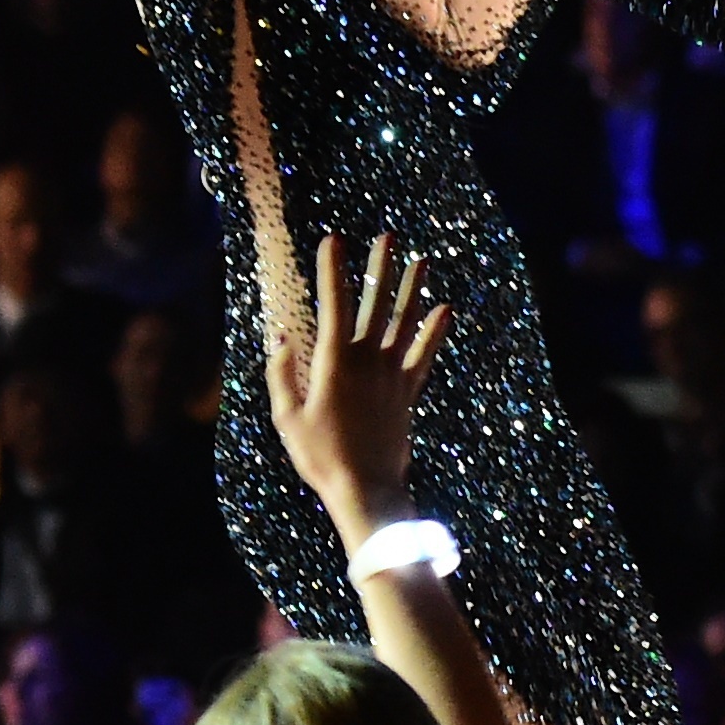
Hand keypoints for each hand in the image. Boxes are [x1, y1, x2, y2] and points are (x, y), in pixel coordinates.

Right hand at [266, 232, 449, 547]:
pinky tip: (445, 309)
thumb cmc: (320, 456)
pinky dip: (435, 332)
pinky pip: (424, 355)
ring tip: (421, 260)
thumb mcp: (286, 417)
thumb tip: (280, 337)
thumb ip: (281, 374)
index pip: (334, 304)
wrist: (366, 488)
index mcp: (334, 362)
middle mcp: (367, 360)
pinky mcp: (407, 392)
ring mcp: (392, 375)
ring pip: (405, 322)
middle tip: (387, 236)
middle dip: (380, 267)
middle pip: (377, 304)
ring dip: (413, 289)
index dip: (334, 270)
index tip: (333, 240)